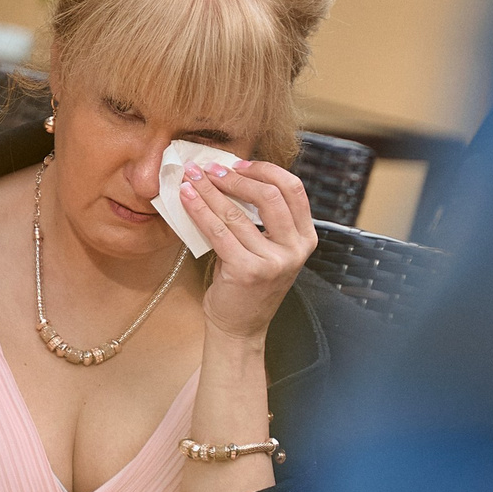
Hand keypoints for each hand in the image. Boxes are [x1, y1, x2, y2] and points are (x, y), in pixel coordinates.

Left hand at [178, 158, 316, 343]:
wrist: (240, 328)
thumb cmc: (249, 284)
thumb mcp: (268, 249)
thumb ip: (262, 218)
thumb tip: (231, 175)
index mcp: (305, 238)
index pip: (293, 190)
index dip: (265, 170)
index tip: (238, 164)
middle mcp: (295, 250)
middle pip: (270, 196)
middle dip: (236, 177)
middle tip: (211, 169)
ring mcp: (273, 262)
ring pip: (238, 213)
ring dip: (211, 190)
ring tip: (192, 177)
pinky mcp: (247, 272)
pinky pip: (218, 231)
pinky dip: (199, 210)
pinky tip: (187, 197)